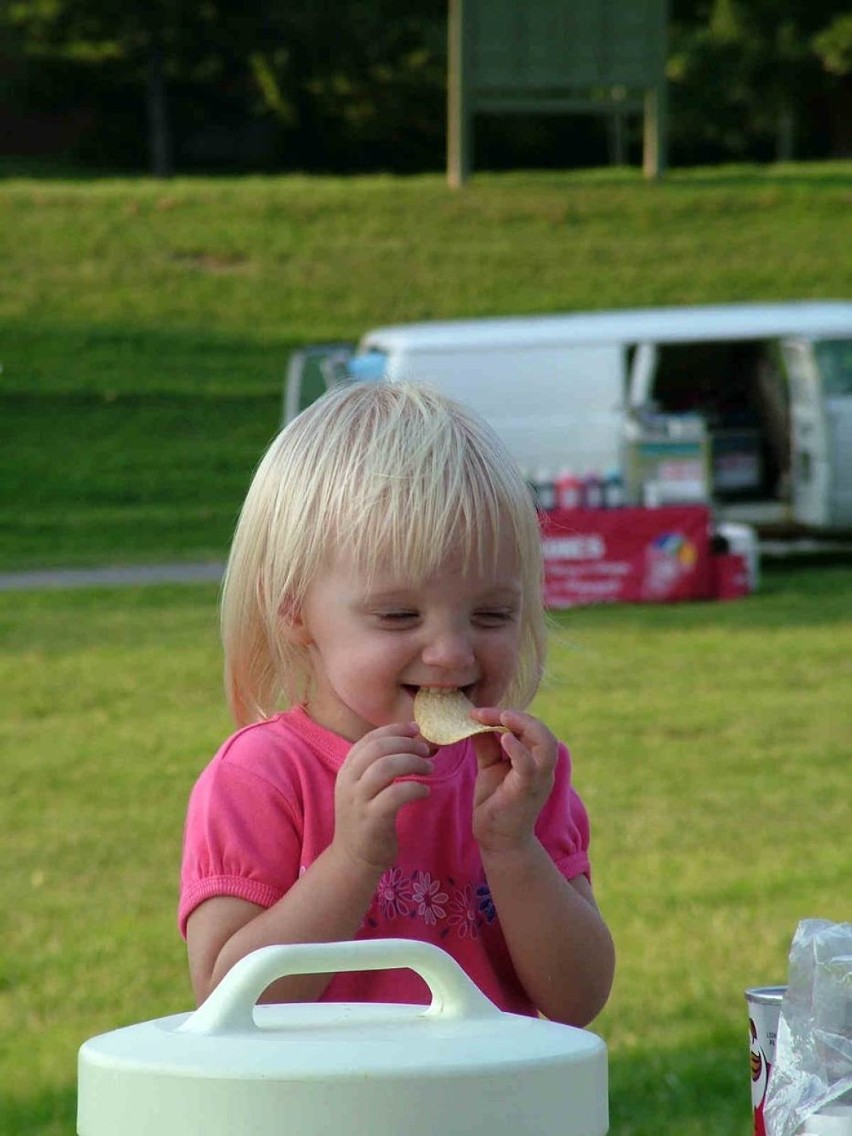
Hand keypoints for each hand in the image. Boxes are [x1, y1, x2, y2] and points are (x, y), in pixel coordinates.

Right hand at [332, 723, 432, 872]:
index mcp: (347, 770)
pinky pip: (395, 794)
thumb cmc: (366, 820)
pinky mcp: (371, 820)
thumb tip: (412, 742)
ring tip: (429, 768)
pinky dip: (414, 788)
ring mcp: (358, 801)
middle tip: (426, 751)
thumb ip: (379, 766)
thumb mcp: (364, 788)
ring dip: (412, 762)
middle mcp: (348, 782)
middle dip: (406, 744)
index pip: (369, 740)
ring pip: (385, 767)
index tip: (415, 729)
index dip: (394, 730)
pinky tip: (424, 791)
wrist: (353, 860)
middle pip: (378, 749)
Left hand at [469, 709, 557, 853]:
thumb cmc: (495, 803)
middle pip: (543, 731)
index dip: (508, 715)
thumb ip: (487, 744)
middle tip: (487, 712)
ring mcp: (538, 779)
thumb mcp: (490, 767)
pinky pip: (530, 766)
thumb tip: (474, 719)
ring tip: (502, 717)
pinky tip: (504, 739)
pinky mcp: (527, 791)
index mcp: (536, 760)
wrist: (497, 841)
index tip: (478, 712)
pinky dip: (519, 750)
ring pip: (547, 744)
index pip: (532, 727)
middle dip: (517, 716)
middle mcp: (543, 768)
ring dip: (525, 725)